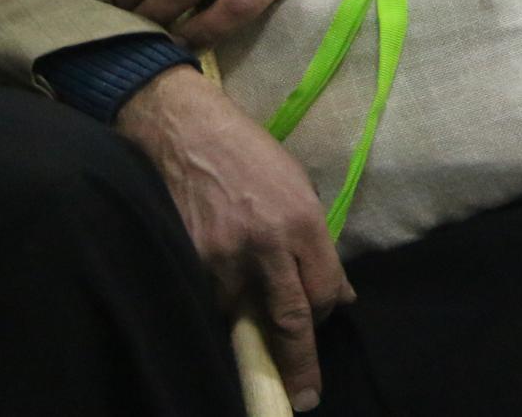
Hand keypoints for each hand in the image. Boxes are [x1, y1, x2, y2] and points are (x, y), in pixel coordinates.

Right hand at [117, 65, 350, 409]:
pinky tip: (219, 285)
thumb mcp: (297, 187)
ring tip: (246, 298)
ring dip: (248, 318)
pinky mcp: (188, 260)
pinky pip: (208, 298)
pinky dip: (217, 301)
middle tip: (304, 398)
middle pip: (289, 320)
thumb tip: (334, 293)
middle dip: (298, 365)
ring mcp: (222, 257)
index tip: (323, 325)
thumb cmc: (249, 155)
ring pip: (242, 313)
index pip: (322, 292)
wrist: (187, 132)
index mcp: (301, 222)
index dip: (325, 315)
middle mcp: (266, 245)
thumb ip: (314, 242)